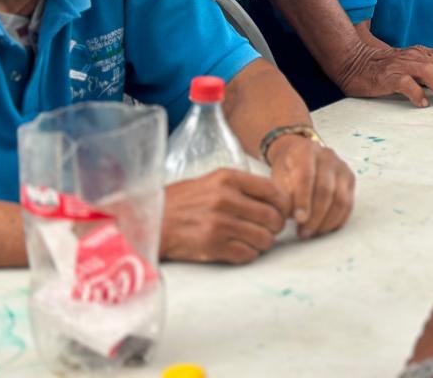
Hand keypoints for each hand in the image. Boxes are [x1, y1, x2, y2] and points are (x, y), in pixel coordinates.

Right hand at [160, 169, 289, 263]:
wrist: (150, 221)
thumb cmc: (181, 201)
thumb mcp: (212, 180)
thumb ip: (241, 186)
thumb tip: (274, 198)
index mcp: (228, 179)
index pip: (273, 191)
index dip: (283, 204)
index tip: (282, 211)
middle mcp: (225, 199)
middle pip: (272, 217)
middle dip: (275, 226)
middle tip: (270, 229)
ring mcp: (219, 224)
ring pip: (263, 238)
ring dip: (264, 242)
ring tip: (256, 240)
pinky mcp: (212, 246)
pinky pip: (247, 254)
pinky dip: (250, 254)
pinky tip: (242, 249)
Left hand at [268, 136, 355, 239]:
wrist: (298, 153)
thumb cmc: (286, 168)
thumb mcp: (277, 176)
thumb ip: (282, 195)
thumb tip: (290, 216)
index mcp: (305, 151)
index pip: (307, 177)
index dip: (303, 200)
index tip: (298, 219)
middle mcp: (327, 156)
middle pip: (325, 190)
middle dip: (315, 216)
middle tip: (303, 233)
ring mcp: (341, 167)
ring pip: (340, 198)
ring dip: (327, 221)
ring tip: (313, 233)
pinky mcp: (349, 178)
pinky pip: (348, 203)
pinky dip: (338, 220)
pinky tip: (325, 229)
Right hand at [336, 42, 432, 107]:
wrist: (354, 62)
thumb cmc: (384, 68)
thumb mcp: (409, 65)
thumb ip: (426, 73)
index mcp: (421, 53)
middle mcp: (414, 56)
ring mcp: (401, 65)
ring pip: (429, 71)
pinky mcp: (387, 77)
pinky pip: (406, 84)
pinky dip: (418, 94)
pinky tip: (422, 104)